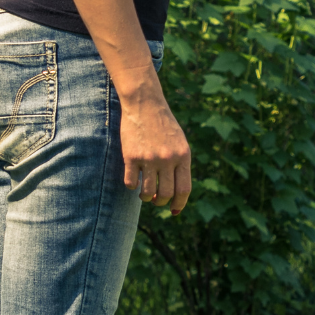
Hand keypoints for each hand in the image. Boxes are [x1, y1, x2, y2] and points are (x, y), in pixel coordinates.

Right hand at [121, 92, 192, 213]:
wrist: (144, 104)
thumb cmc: (163, 125)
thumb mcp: (179, 143)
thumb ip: (180, 164)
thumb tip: (177, 192)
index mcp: (183, 156)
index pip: (184, 189)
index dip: (179, 204)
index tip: (174, 210)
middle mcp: (168, 159)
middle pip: (165, 194)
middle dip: (160, 202)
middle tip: (155, 199)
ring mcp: (149, 158)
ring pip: (147, 192)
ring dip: (145, 197)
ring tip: (144, 193)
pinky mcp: (131, 156)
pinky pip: (131, 183)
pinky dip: (132, 186)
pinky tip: (133, 179)